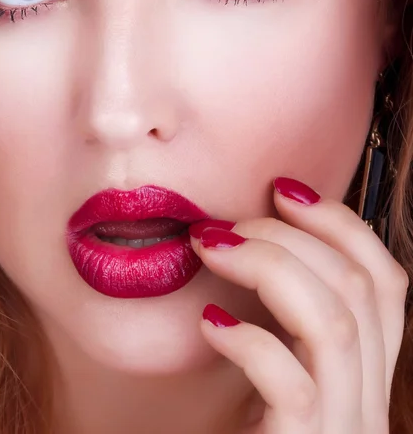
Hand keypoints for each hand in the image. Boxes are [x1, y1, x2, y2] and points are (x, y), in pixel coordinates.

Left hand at [188, 176, 408, 433]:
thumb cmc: (236, 433)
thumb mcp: (266, 368)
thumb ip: (279, 320)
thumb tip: (248, 239)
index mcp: (362, 373)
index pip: (387, 280)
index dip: (342, 223)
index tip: (282, 188)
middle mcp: (369, 401)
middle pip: (363, 287)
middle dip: (293, 236)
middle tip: (226, 227)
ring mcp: (344, 431)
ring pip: (336, 322)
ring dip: (270, 265)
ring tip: (210, 248)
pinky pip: (295, 384)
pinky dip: (250, 339)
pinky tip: (209, 322)